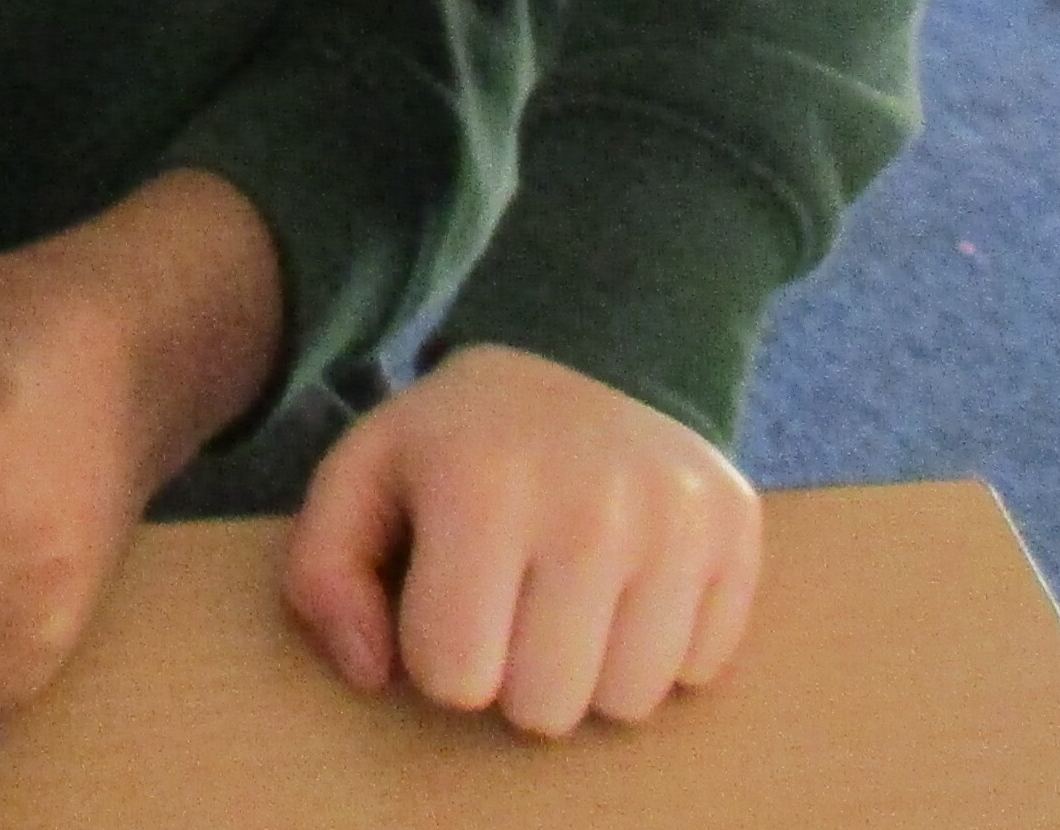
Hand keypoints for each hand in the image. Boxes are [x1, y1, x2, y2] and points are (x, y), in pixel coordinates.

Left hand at [280, 345, 759, 736]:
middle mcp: (592, 507)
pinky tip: (630, 584)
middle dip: (515, 674)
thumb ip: (323, 577)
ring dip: (590, 671)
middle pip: (546, 709)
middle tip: (512, 603)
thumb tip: (372, 672)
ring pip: (627, 704)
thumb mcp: (363, 476)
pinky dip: (660, 646)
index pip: (456, 679)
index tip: (448, 596)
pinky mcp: (736, 532)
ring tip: (569, 596)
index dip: (440, 652)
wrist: (592, 349)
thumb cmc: (465, 439)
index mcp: (482, 490)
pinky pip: (698, 670)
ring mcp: (678, 521)